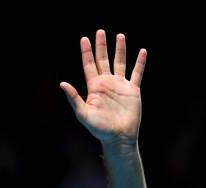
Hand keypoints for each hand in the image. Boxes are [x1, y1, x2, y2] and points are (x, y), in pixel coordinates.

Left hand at [60, 30, 146, 145]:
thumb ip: (74, 98)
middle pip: (103, 60)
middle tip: (99, 32)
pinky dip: (140, 63)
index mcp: (95, 87)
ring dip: (120, 50)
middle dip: (101, 46)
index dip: (86, 52)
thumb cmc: (100, 129)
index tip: (84, 39)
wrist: (118, 137)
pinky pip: (137, 73)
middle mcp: (107, 84)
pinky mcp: (132, 91)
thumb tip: (62, 84)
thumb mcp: (83, 114)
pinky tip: (142, 52)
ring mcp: (120, 86)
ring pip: (120, 63)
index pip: (89, 65)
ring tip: (119, 36)